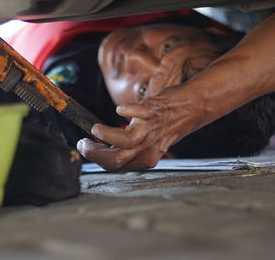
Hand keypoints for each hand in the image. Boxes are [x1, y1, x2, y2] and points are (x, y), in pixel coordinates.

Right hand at [77, 83, 206, 170]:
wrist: (191, 107)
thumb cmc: (167, 125)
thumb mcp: (149, 144)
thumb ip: (129, 149)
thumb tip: (103, 147)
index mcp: (145, 159)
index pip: (115, 166)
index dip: (96, 159)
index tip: (84, 147)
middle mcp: (148, 149)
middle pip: (116, 160)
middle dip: (95, 153)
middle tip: (84, 143)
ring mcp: (150, 131)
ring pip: (126, 142)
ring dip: (106, 135)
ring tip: (95, 129)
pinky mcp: (153, 112)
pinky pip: (138, 114)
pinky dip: (126, 111)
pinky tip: (119, 110)